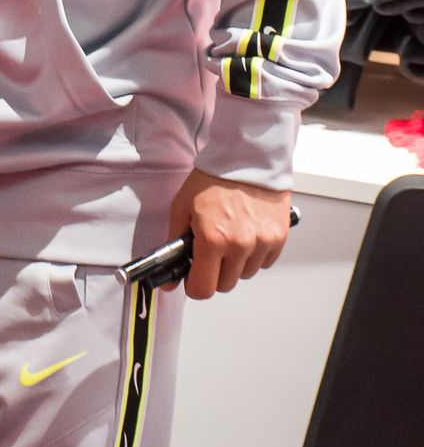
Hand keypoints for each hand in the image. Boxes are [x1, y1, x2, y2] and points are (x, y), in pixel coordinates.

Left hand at [164, 167, 291, 299]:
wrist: (246, 158)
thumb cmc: (213, 178)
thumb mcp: (182, 207)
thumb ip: (174, 245)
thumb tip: (169, 279)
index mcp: (213, 239)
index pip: (203, 289)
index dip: (194, 285)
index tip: (193, 277)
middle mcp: (240, 245)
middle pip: (225, 284)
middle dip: (214, 272)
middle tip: (210, 249)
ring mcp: (262, 243)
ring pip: (245, 274)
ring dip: (236, 263)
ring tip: (230, 235)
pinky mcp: (278, 238)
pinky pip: (264, 262)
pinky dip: (255, 254)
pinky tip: (247, 233)